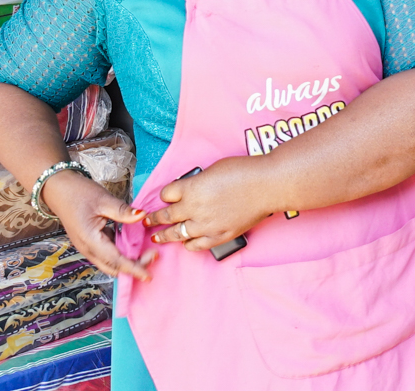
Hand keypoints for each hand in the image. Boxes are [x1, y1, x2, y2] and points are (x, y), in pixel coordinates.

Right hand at [43, 169, 154, 280]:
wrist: (58, 189)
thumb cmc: (78, 193)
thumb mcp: (103, 199)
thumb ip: (123, 211)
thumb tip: (142, 215)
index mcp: (90, 240)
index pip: (116, 261)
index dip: (134, 269)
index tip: (148, 275)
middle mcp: (88, 248)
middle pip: (113, 267)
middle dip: (133, 268)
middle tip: (152, 256)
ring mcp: (88, 247)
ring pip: (110, 263)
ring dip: (127, 261)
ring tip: (145, 252)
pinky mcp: (90, 242)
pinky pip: (107, 254)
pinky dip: (121, 253)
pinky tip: (132, 244)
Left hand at [146, 156, 271, 251]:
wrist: (266, 186)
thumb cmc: (243, 171)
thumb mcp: (212, 169)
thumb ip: (197, 182)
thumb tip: (192, 189)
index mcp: (190, 188)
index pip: (166, 194)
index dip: (164, 195)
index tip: (164, 197)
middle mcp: (193, 208)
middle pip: (167, 216)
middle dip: (155, 219)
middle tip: (147, 221)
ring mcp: (206, 225)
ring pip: (177, 233)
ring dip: (165, 235)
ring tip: (157, 237)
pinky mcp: (219, 236)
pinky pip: (196, 245)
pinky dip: (188, 244)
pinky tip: (185, 243)